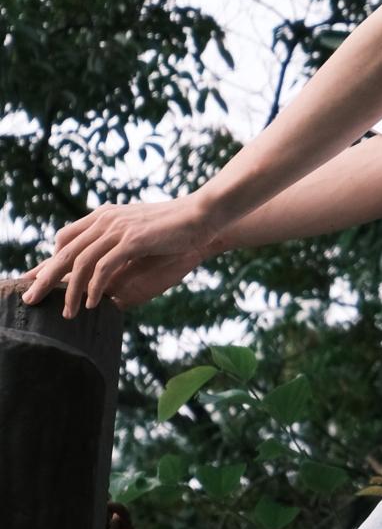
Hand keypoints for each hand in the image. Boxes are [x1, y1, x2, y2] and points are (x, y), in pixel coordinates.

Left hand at [21, 193, 220, 317]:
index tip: (38, 281)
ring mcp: (119, 227)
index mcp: (105, 216)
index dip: (50, 261)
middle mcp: (106, 219)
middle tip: (31, 300)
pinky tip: (93, 303)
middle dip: (44, 277)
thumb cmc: (174, 229)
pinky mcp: (133, 239)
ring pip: (80, 262)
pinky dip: (94, 287)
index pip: (65, 238)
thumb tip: (102, 274)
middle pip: (64, 251)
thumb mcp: (138, 235)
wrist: (202, 216)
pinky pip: (103, 266)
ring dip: (71, 291)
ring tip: (68, 313)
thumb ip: (116, 247)